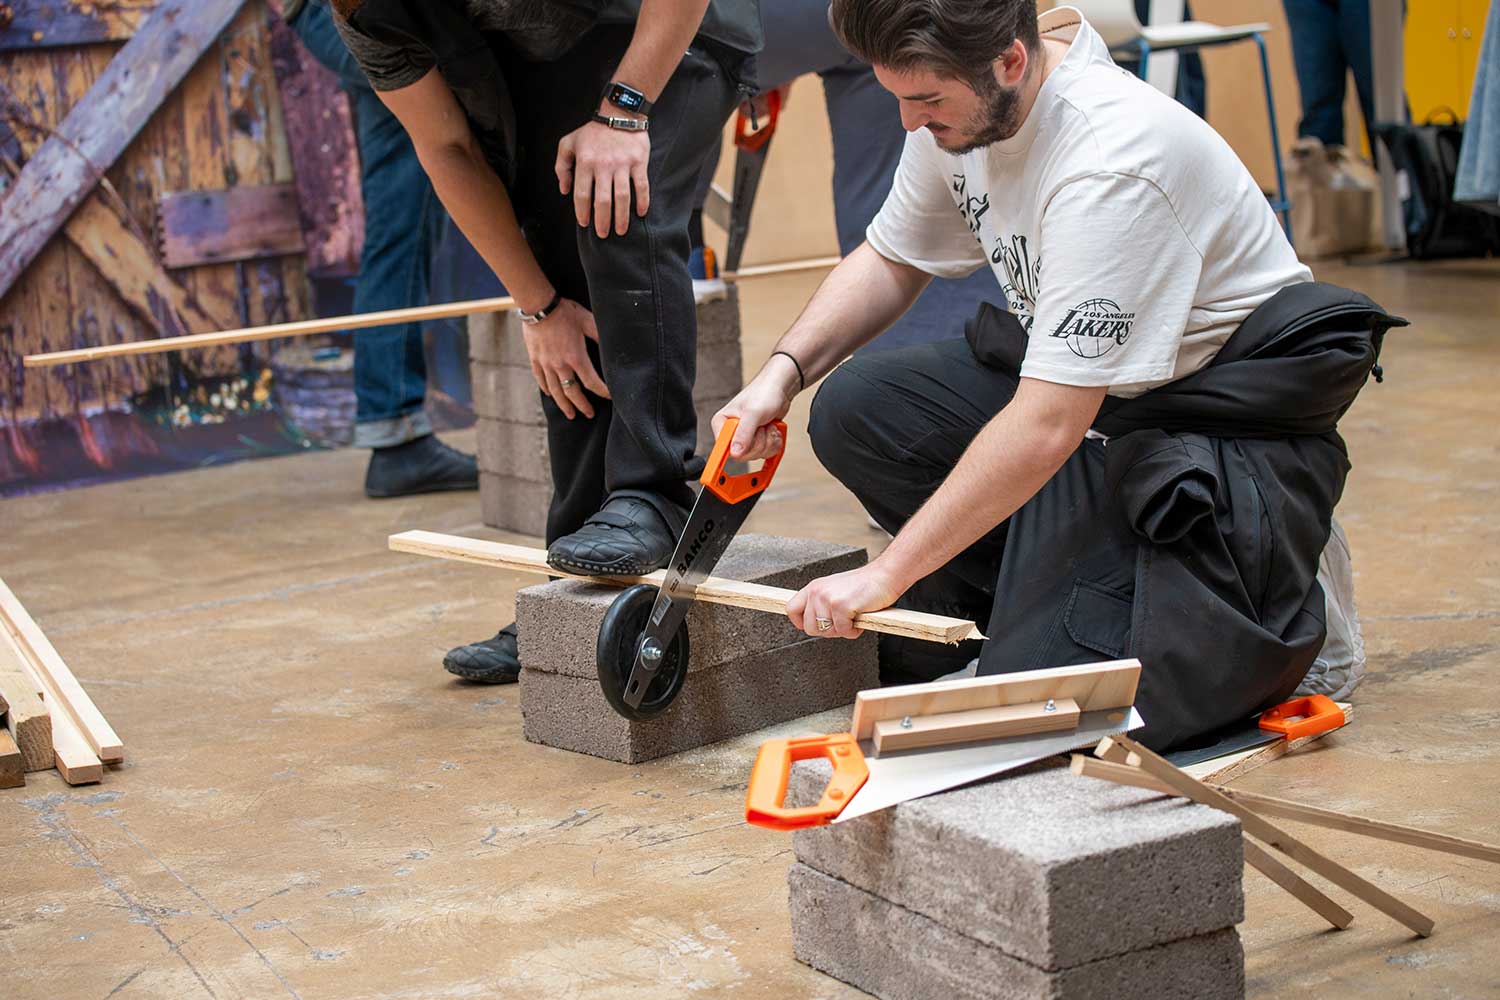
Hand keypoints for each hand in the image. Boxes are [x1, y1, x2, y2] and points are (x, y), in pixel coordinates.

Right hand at [523, 298, 610, 418]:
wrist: (538, 306)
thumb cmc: (565, 312)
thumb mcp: (588, 321)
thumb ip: (599, 335)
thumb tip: (609, 346)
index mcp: (576, 357)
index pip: (592, 382)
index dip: (602, 392)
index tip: (609, 397)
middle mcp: (560, 365)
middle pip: (572, 393)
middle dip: (582, 406)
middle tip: (588, 414)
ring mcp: (546, 364)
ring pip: (555, 391)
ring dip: (564, 404)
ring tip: (570, 414)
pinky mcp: (535, 359)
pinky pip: (540, 379)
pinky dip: (546, 389)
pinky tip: (550, 395)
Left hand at [556, 114, 650, 238]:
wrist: (620, 113)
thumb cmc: (592, 132)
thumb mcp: (568, 143)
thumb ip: (561, 166)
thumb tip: (564, 189)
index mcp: (584, 162)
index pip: (582, 193)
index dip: (582, 211)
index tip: (584, 223)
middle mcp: (603, 165)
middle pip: (602, 200)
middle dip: (602, 220)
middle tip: (602, 234)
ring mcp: (622, 164)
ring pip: (622, 197)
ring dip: (621, 217)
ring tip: (620, 230)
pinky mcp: (638, 162)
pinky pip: (641, 186)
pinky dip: (642, 201)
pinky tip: (641, 213)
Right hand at [712, 354, 800, 458]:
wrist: (780, 388)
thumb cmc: (764, 393)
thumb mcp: (753, 413)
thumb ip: (743, 434)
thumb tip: (735, 453)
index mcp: (722, 423)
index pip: (722, 448)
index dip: (735, 451)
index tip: (745, 449)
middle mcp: (732, 432)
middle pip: (743, 454)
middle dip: (759, 442)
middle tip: (762, 426)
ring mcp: (745, 438)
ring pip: (757, 454)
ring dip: (768, 440)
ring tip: (767, 424)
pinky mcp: (758, 440)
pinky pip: (767, 453)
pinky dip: (774, 442)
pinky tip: (772, 429)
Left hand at [786, 562, 904, 639]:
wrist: (884, 576)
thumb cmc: (863, 585)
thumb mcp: (834, 589)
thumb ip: (821, 603)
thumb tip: (815, 623)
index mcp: (813, 587)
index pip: (792, 609)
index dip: (801, 623)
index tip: (815, 626)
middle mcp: (817, 592)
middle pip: (809, 627)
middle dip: (827, 631)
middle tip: (842, 622)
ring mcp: (828, 599)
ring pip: (826, 632)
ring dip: (842, 630)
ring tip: (852, 618)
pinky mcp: (841, 606)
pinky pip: (843, 631)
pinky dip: (854, 631)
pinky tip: (860, 619)